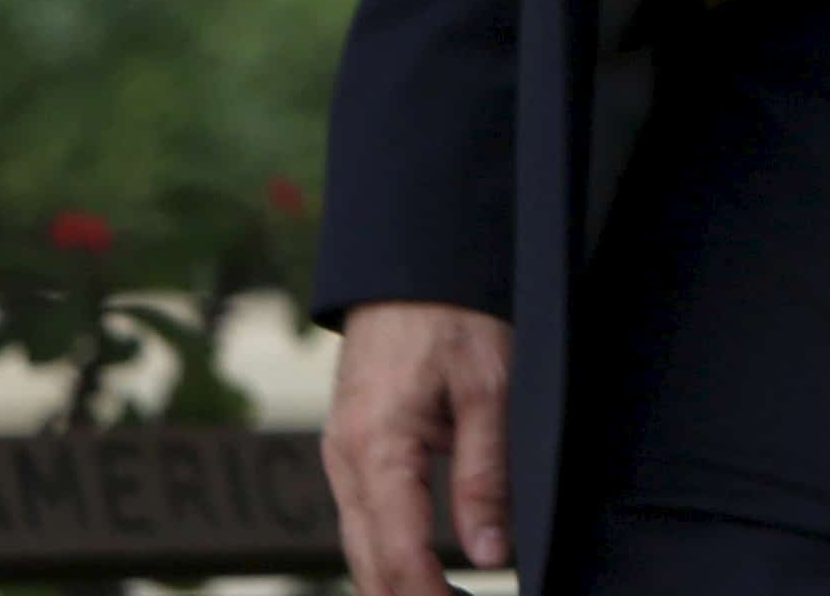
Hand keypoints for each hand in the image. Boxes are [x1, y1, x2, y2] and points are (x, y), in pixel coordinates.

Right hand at [324, 300, 507, 595]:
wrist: (410, 266)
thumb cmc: (453, 315)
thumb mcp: (489, 388)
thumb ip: (485, 474)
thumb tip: (489, 552)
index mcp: (376, 447)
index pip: (398, 552)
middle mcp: (345, 460)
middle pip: (368, 562)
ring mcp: (340, 456)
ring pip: (359, 546)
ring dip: (395, 583)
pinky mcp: (349, 449)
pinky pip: (361, 517)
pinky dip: (386, 552)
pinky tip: (420, 571)